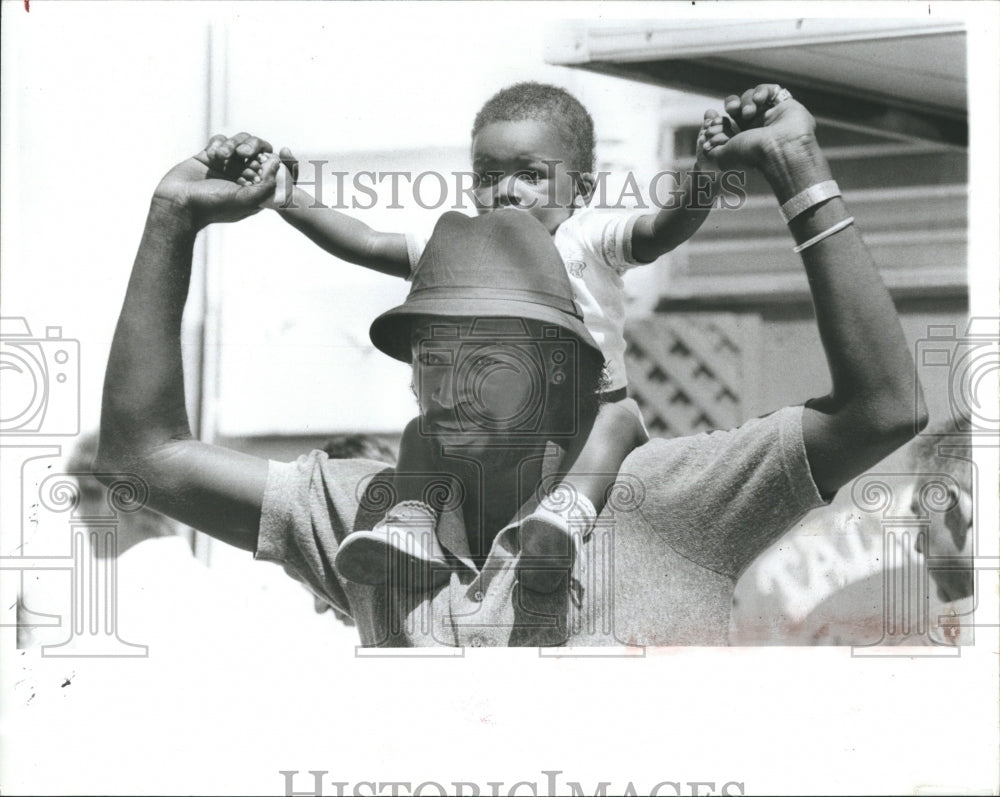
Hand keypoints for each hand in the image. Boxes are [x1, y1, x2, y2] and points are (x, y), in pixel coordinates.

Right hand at [152, 132, 281, 228]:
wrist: (178, 203)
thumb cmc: (212, 206)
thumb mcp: (246, 200)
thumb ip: (267, 185)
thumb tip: (277, 163)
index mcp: (255, 189)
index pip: (273, 169)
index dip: (272, 160)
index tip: (263, 160)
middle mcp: (243, 176)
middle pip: (258, 150)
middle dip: (252, 147)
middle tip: (242, 153)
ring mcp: (226, 165)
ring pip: (240, 142)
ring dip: (232, 144)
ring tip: (220, 156)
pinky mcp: (210, 156)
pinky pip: (221, 140)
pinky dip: (218, 143)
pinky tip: (211, 155)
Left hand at [701, 84, 816, 170]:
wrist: (781, 149)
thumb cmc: (753, 155)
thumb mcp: (723, 157)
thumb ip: (712, 151)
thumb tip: (706, 146)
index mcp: (742, 140)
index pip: (725, 123)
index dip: (716, 120)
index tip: (710, 120)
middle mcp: (757, 127)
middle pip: (737, 107)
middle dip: (731, 105)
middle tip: (732, 110)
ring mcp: (771, 115)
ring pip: (751, 97)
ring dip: (746, 101)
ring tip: (749, 113)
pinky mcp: (784, 104)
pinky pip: (770, 90)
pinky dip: (761, 91)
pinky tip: (760, 100)